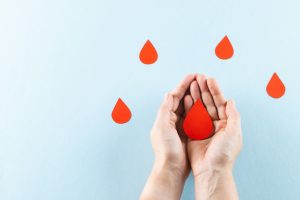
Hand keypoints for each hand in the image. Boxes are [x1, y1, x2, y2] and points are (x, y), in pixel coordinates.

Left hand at [140, 74, 194, 199]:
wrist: (172, 168)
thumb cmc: (166, 149)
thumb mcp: (162, 127)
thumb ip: (165, 110)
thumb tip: (169, 93)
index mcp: (165, 116)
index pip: (175, 97)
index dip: (183, 85)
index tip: (192, 75)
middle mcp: (171, 119)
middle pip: (182, 99)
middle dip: (190, 88)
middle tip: (200, 77)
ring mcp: (179, 126)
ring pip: (188, 107)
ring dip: (195, 96)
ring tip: (203, 86)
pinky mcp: (187, 133)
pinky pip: (194, 117)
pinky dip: (199, 108)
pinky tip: (205, 103)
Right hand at [184, 74, 241, 199]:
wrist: (211, 170)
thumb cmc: (224, 154)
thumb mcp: (233, 133)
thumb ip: (233, 115)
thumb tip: (231, 100)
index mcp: (227, 124)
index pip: (220, 103)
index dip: (215, 90)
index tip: (209, 79)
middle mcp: (215, 124)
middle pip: (209, 103)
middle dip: (204, 90)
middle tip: (198, 77)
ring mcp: (204, 128)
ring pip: (199, 108)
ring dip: (196, 96)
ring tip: (192, 83)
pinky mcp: (194, 133)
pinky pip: (191, 117)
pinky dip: (189, 107)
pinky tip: (186, 98)